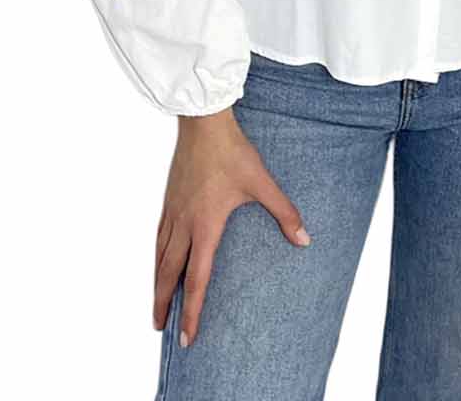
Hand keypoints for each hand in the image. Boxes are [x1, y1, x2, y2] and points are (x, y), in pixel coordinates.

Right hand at [152, 106, 311, 346]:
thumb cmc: (232, 152)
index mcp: (205, 227)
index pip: (196, 279)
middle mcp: (183, 224)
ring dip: (156, 284)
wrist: (203, 123)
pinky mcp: (169, 199)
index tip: (186, 336)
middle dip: (163, 305)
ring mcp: (173, 212)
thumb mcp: (262, 183)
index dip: (191, 311)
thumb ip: (284, 212)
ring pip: (159, 257)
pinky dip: (156, 257)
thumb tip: (304, 239)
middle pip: (168, 274)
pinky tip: (159, 260)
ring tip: (156, 304)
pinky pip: (158, 237)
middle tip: (159, 329)